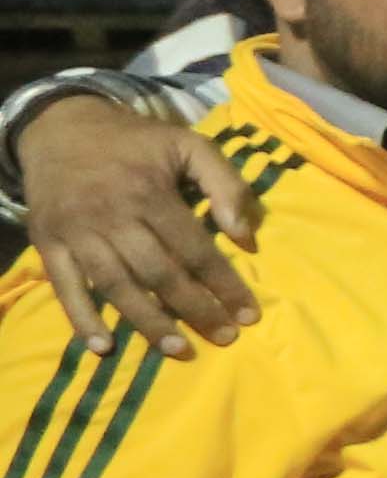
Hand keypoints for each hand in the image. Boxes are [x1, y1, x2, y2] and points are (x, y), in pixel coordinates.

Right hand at [25, 96, 267, 353]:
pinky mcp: (47, 242)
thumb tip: (246, 236)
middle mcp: (111, 215)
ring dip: (148, 322)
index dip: (224, 284)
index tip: (249, 314)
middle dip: (195, 309)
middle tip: (225, 337)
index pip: (195, 248)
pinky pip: (64, 286)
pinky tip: (103, 348)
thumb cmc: (134, 142)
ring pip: (116, 285)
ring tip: (179, 349)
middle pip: (158, 273)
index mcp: (149, 192)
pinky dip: (81, 318)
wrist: (59, 127)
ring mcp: (76, 231)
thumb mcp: (188, 144)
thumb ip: (226, 184)